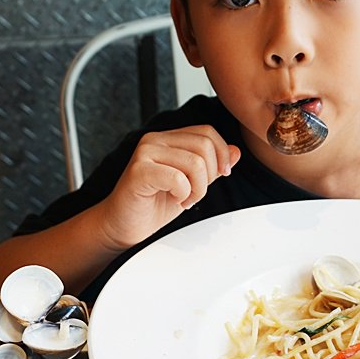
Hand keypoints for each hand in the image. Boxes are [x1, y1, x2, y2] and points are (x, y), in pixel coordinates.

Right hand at [97, 125, 240, 249]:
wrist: (124, 226)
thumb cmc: (153, 205)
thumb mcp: (192, 184)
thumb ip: (211, 167)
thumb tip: (235, 152)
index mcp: (167, 138)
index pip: (207, 132)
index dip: (222, 154)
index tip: (222, 175)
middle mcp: (155, 140)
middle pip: (204, 146)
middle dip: (209, 176)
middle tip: (195, 195)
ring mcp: (145, 153)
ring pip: (195, 163)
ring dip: (197, 189)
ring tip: (184, 199)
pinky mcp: (138, 171)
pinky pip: (177, 178)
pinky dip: (183, 194)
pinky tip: (174, 200)